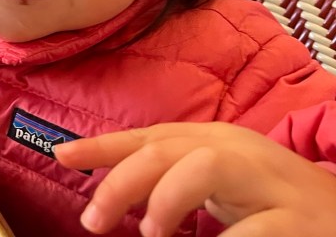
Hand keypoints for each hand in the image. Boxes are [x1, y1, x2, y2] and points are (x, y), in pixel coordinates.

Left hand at [55, 122, 335, 236]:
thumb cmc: (269, 201)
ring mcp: (271, 183)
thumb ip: (164, 174)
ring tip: (151, 233)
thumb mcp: (214, 179)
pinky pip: (258, 229)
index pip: (148, 136)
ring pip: (206, 167)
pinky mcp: (300, 221)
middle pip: (166, 149)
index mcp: (214, 140)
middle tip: (93, 221)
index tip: (61, 155)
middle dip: (121, 182)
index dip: (102, 145)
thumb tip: (94, 178)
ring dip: (167, 197)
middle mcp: (238, 151)